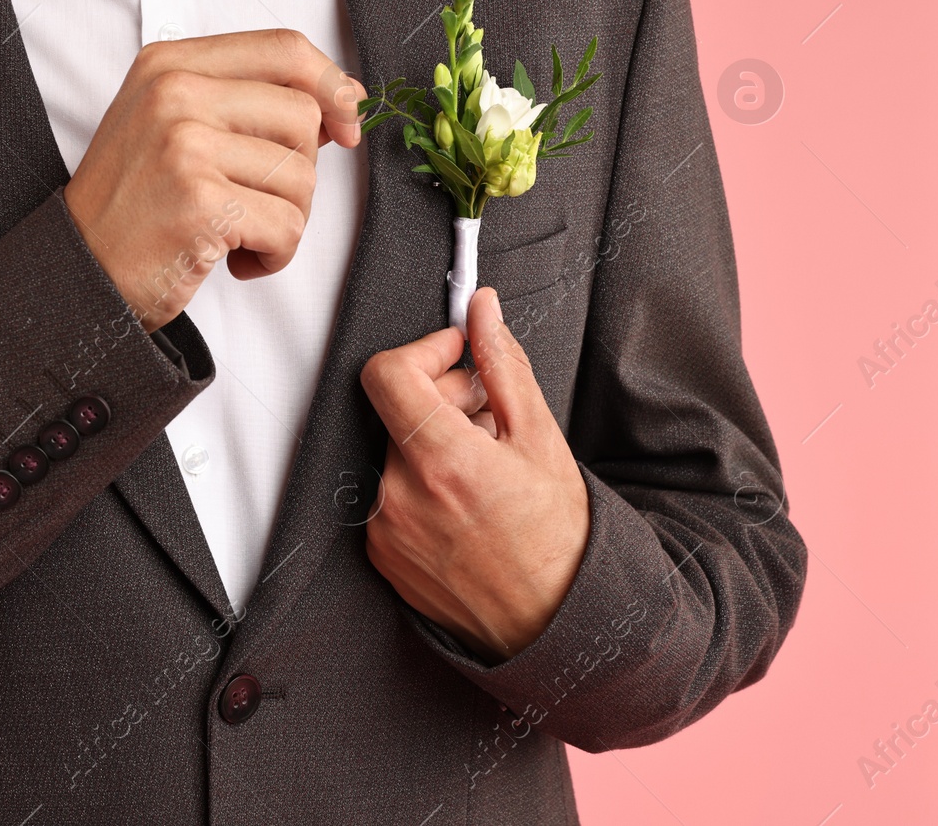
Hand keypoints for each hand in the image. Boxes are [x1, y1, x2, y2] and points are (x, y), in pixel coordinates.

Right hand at [62, 29, 363, 331]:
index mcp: (169, 65)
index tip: (345, 126)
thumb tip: (342, 99)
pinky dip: (274, 255)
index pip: (284, 49)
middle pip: (302, 115)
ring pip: (301, 175)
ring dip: (286, 220)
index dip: (331, 86)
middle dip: (298, 172)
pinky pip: (287, 225)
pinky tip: (236, 261)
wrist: (76, 273)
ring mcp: (185, 145)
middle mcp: (175, 94)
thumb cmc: (130, 207)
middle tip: (256, 203)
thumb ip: (242, 100)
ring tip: (240, 235)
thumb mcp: (170, 126)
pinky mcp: (201, 201)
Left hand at [359, 287, 589, 661]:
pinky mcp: (378, 555)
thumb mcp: (541, 440)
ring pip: (395, 452)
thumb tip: (480, 309)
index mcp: (440, 461)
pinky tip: (465, 503)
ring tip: (484, 469)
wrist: (556, 627)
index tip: (457, 355)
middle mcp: (399, 496)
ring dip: (433, 444)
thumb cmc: (559, 541)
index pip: (387, 372)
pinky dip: (421, 485)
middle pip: (397, 411)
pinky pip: (389, 494)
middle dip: (442, 400)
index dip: (424, 352)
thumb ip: (501, 366)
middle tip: (491, 420)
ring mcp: (384, 529)